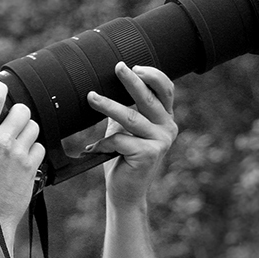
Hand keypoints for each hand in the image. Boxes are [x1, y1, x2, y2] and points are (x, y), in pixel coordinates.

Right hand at [0, 81, 43, 236]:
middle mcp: (1, 141)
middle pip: (22, 110)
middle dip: (15, 114)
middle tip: (7, 123)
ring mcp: (19, 155)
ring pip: (34, 127)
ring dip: (25, 131)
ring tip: (14, 142)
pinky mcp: (31, 168)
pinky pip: (40, 147)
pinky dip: (33, 150)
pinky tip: (20, 158)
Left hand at [85, 63, 177, 206]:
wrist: (124, 192)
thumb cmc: (122, 159)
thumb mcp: (124, 129)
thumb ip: (124, 109)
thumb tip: (106, 84)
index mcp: (164, 118)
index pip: (165, 89)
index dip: (152, 75)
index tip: (133, 65)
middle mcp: (167, 128)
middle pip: (149, 98)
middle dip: (131, 81)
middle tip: (117, 67)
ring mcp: (160, 141)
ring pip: (130, 117)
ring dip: (107, 106)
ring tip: (91, 97)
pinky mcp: (150, 154)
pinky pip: (120, 139)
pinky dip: (102, 143)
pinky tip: (93, 150)